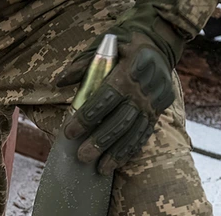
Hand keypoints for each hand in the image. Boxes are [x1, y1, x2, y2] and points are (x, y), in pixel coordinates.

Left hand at [57, 11, 184, 173]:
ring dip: (116, 153)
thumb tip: (60, 83)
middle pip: (121, 119)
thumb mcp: (105, 44)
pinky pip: (144, 134)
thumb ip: (84, 64)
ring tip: (99, 169)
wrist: (160, 41)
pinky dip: (130, 150)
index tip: (69, 132)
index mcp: (132, 68)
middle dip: (100, 141)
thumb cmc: (124, 44)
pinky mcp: (160, 110)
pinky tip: (116, 164)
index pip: (106, 97)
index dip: (87, 117)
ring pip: (134, 131)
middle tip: (81, 156)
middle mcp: (147, 87)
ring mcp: (156, 101)